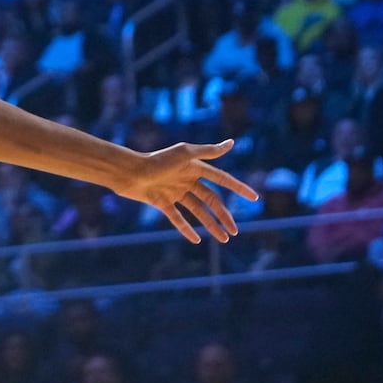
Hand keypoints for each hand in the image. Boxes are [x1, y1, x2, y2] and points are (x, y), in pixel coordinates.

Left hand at [110, 140, 256, 243]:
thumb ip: (208, 151)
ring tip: (224, 239)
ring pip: (197, 211)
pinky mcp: (161, 202)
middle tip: (235, 232)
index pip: (222, 179)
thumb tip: (232, 143)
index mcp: (194, 167)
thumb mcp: (184, 154)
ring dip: (210, 225)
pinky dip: (186, 228)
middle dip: (224, 215)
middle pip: (211, 200)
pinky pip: (177, 218)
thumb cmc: (156, 161)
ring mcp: (174, 192)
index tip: (255, 198)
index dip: (238, 188)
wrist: (127, 172)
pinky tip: (197, 240)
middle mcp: (185, 180)